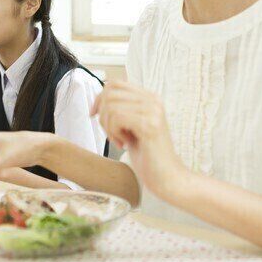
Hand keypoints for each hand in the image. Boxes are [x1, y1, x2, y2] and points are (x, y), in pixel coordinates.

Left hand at [90, 80, 184, 197]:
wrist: (167, 177)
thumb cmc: (148, 155)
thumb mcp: (131, 127)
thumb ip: (121, 110)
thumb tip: (99, 98)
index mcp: (150, 98)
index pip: (115, 84)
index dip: (99, 98)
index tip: (94, 115)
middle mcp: (153, 100)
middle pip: (110, 94)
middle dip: (103, 116)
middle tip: (112, 135)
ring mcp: (153, 111)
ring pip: (111, 106)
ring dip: (108, 127)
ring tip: (120, 141)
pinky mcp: (150, 125)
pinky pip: (117, 118)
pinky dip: (114, 133)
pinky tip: (124, 144)